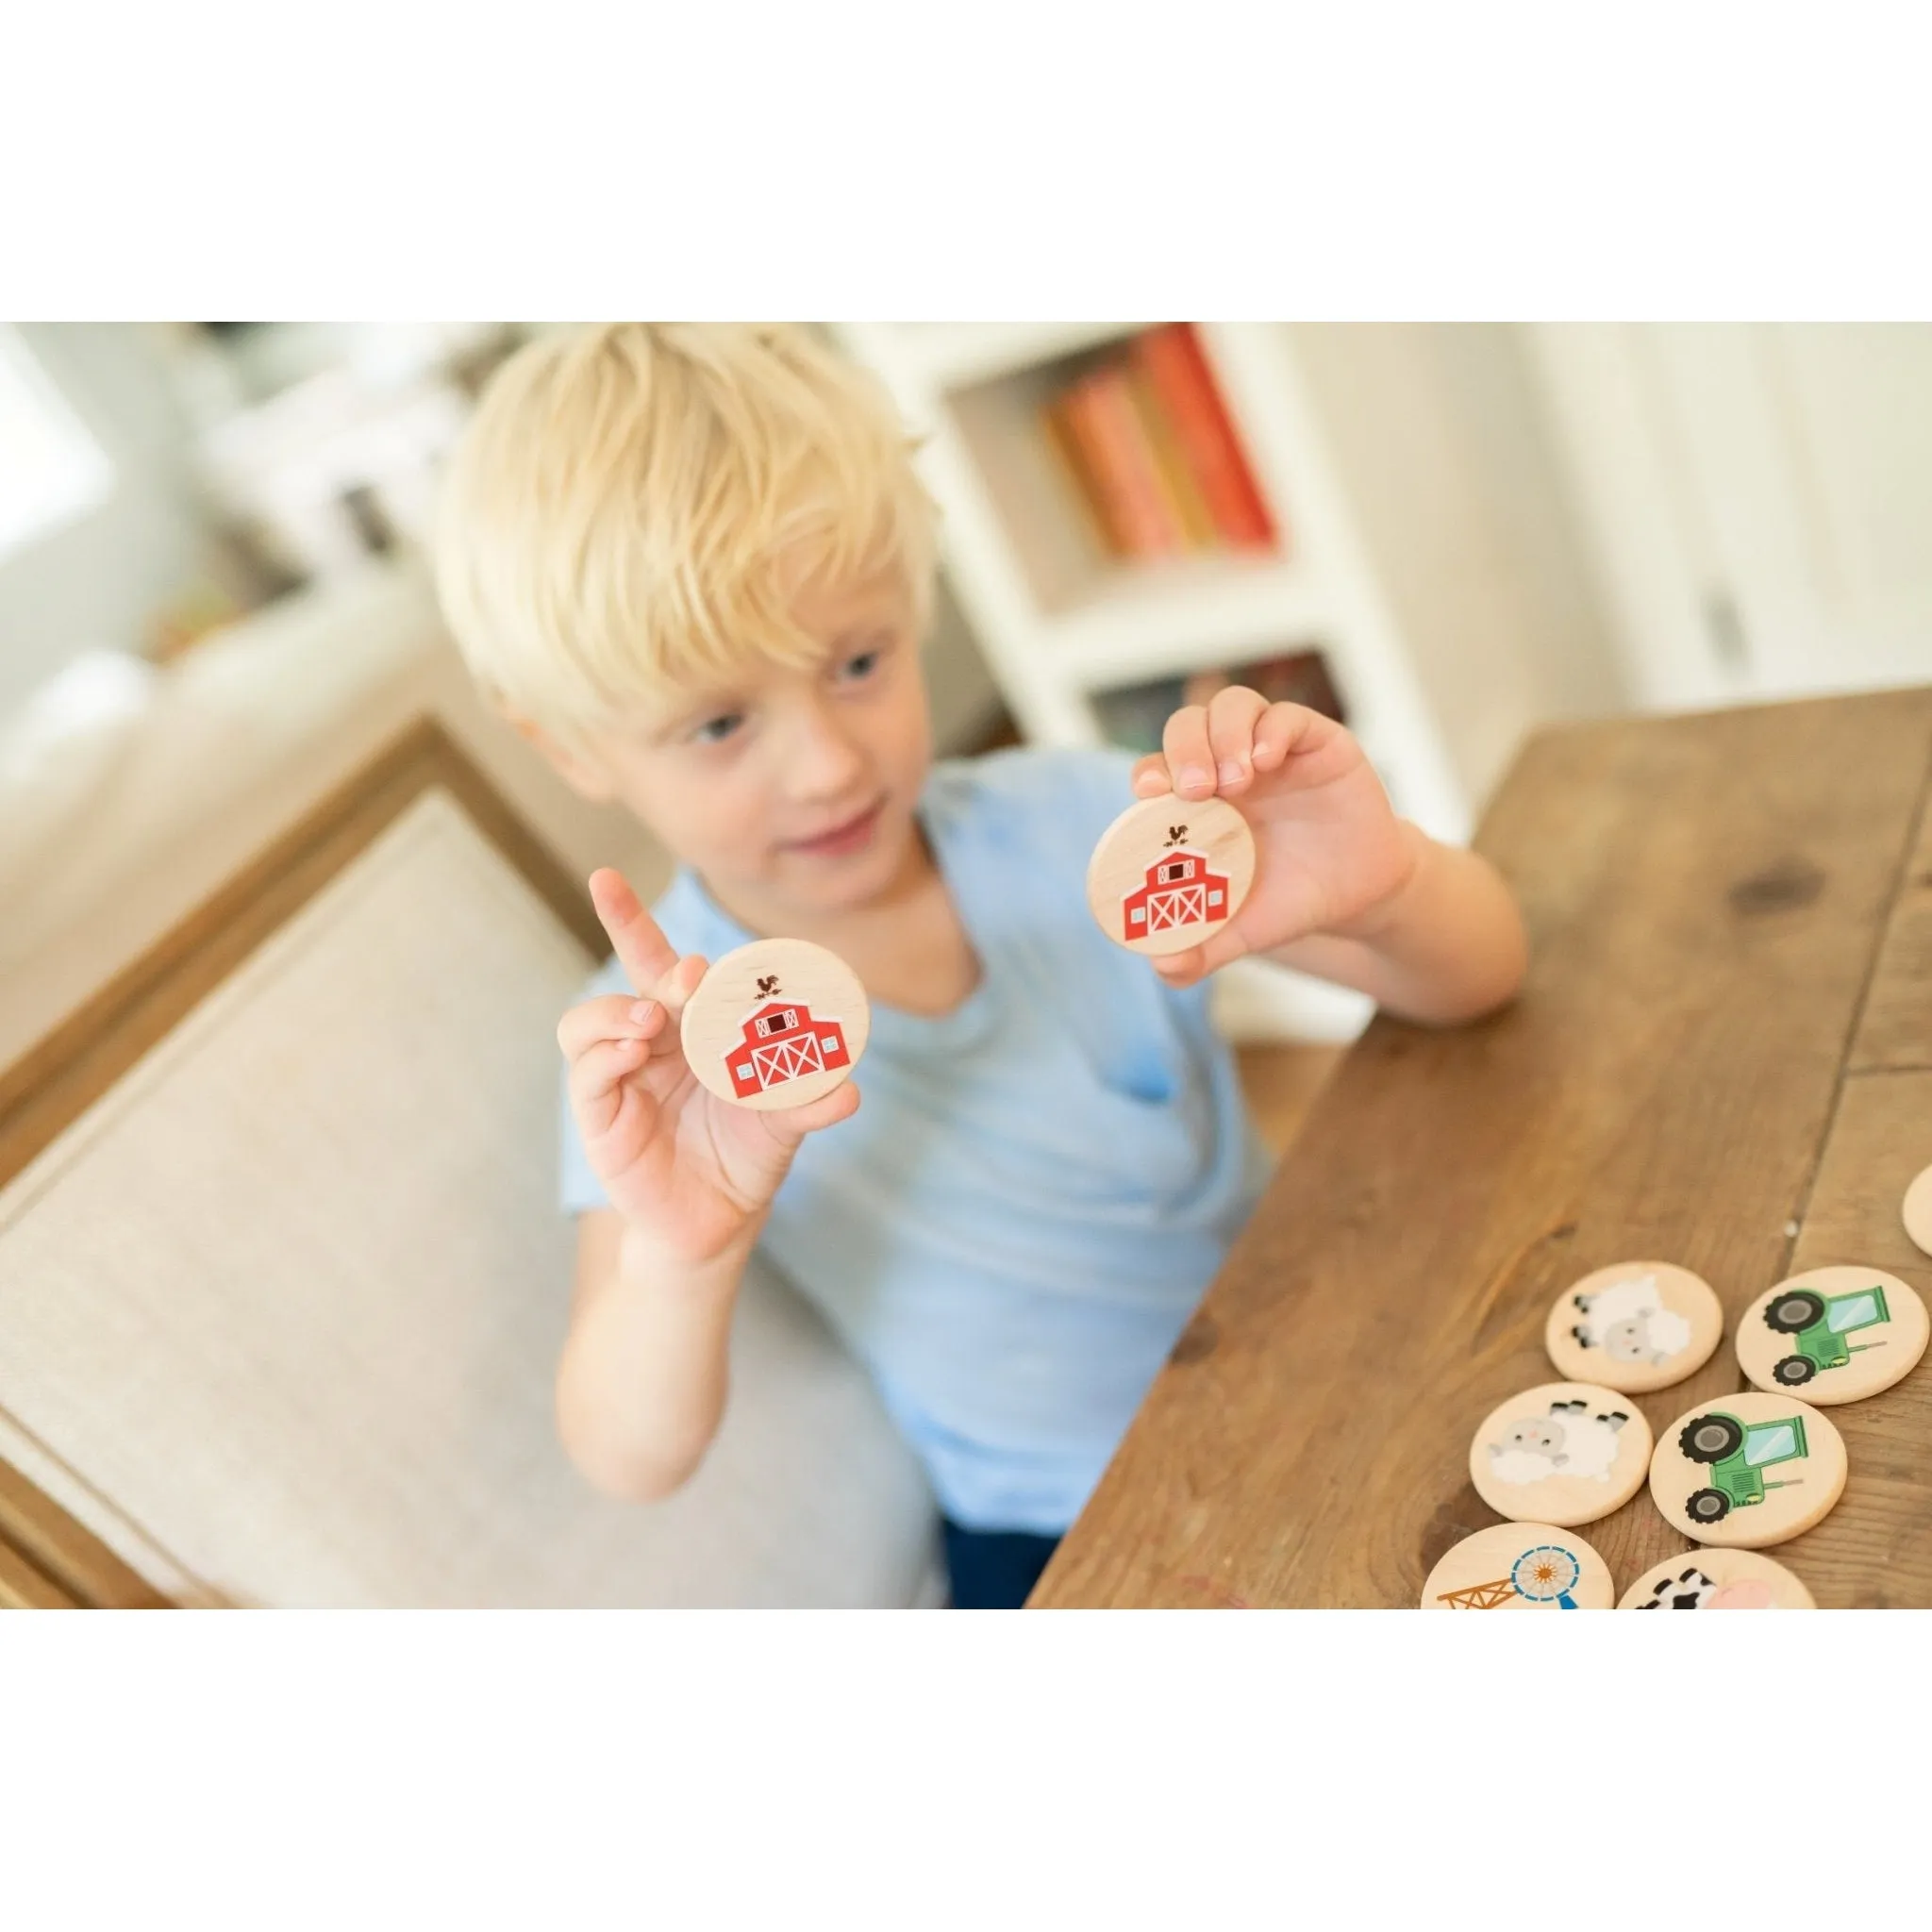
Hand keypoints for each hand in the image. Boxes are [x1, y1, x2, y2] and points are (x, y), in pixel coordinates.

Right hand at [557, 869, 859, 1263]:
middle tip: (691, 978)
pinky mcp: (601, 1119)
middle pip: (627, 982)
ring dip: (618, 1014)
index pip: (655, 962)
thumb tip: (849, 1090)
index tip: (604, 876)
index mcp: (688, 1026)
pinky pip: (588, 1077)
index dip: (627, 919)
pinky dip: (605, 1059)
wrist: (721, 1220)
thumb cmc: (746, 1153)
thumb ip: (811, 1100)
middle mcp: (648, 1041)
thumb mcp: (785, 1121)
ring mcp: (619, 1077)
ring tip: (652, 1025)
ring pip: (587, 1025)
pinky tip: (633, 1056)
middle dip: (648, 962)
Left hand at [1129, 690, 1420, 987]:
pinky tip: (1267, 761)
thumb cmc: (1289, 902)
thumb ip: (1201, 949)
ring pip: (1232, 707)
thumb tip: (1164, 969)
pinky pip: (1287, 717)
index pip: (1158, 768)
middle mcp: (1229, 766)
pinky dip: (1271, 730)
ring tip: (1235, 780)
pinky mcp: (1316, 741)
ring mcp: (1272, 750)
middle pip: (1189, 725)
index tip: (1148, 793)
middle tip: (1194, 790)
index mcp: (1197, 803)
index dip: (1149, 772)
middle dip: (1183, 749)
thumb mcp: (1242, 930)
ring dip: (1223, 735)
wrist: (1359, 896)